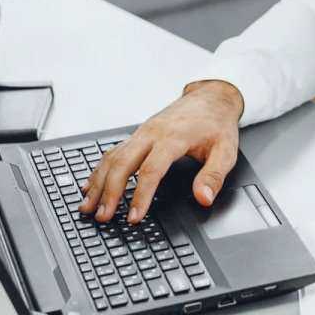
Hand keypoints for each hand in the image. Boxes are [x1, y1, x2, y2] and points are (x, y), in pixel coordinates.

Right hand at [78, 79, 244, 224]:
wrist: (211, 97)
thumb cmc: (217, 123)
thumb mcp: (226, 150)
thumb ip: (214, 176)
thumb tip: (204, 198)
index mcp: (173, 137)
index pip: (151, 170)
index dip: (141, 196)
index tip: (134, 217)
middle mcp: (152, 132)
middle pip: (123, 163)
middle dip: (109, 191)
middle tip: (102, 216)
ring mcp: (142, 132)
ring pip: (113, 157)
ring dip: (98, 183)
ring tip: (88, 206)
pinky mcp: (138, 134)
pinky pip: (113, 152)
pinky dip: (100, 170)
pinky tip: (92, 185)